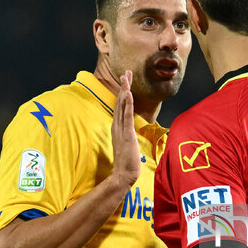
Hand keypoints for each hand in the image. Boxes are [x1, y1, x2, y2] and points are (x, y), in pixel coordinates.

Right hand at [111, 70, 141, 185]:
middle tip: (127, 72)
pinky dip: (128, 104)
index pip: (121, 107)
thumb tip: (130, 134)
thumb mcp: (128, 146)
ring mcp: (121, 130)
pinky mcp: (127, 134)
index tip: (126, 81)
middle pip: (121, 102)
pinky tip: (128, 94)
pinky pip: (127, 116)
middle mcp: (117, 126)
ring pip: (122, 106)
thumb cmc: (126, 164)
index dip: (124, 93)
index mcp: (118, 128)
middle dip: (124, 86)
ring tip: (126, 77)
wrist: (123, 175)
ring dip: (125, 91)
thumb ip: (127, 138)